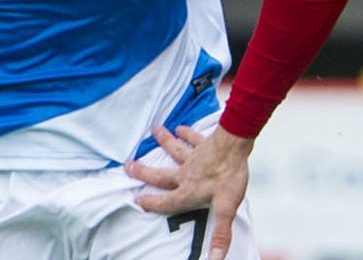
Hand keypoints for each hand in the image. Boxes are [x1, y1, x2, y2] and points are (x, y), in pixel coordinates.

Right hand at [129, 125, 252, 259]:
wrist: (236, 144)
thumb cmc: (229, 177)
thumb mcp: (225, 209)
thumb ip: (220, 235)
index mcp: (188, 192)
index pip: (166, 202)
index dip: (152, 204)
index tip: (136, 201)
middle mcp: (186, 174)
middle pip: (161, 175)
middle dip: (143, 172)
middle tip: (127, 166)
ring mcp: (194, 158)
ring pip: (174, 151)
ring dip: (164, 143)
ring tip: (152, 133)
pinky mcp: (205, 144)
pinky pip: (193, 138)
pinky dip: (186, 133)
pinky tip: (180, 127)